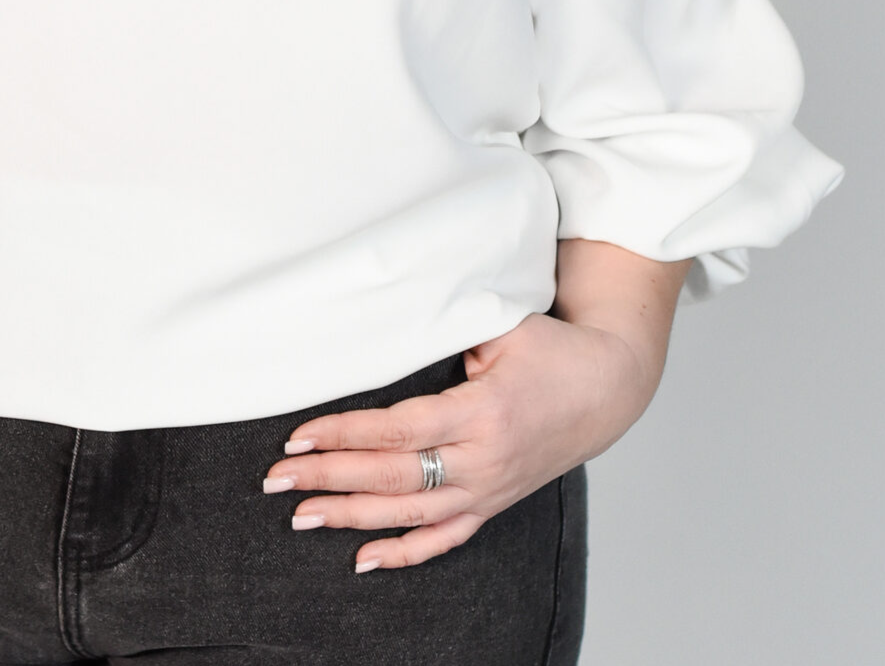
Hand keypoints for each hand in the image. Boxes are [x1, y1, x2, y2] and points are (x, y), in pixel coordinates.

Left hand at [261, 309, 663, 572]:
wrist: (608, 388)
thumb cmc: (552, 348)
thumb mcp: (504, 325)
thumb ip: (451, 329)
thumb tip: (387, 325)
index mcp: (481, 412)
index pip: (397, 429)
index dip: (345, 434)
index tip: (299, 437)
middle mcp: (482, 460)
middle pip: (392, 476)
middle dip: (329, 477)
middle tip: (276, 478)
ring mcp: (488, 489)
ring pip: (410, 515)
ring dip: (352, 518)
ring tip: (301, 517)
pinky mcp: (494, 504)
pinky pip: (445, 539)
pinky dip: (404, 554)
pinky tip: (362, 560)